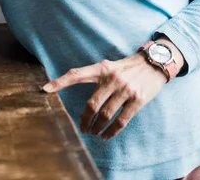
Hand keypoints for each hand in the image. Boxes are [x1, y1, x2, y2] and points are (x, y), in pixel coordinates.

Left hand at [43, 53, 166, 139]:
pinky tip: (106, 135)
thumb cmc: (128, 66)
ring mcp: (125, 89)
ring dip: (96, 127)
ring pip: (105, 115)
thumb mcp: (110, 65)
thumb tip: (75, 86)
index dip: (60, 81)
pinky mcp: (137, 100)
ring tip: (93, 132)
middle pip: (91, 104)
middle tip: (82, 128)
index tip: (45, 89)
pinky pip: (121, 120)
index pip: (77, 74)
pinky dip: (111, 131)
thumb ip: (96, 75)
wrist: (154, 63)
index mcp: (102, 68)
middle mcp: (112, 78)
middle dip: (84, 120)